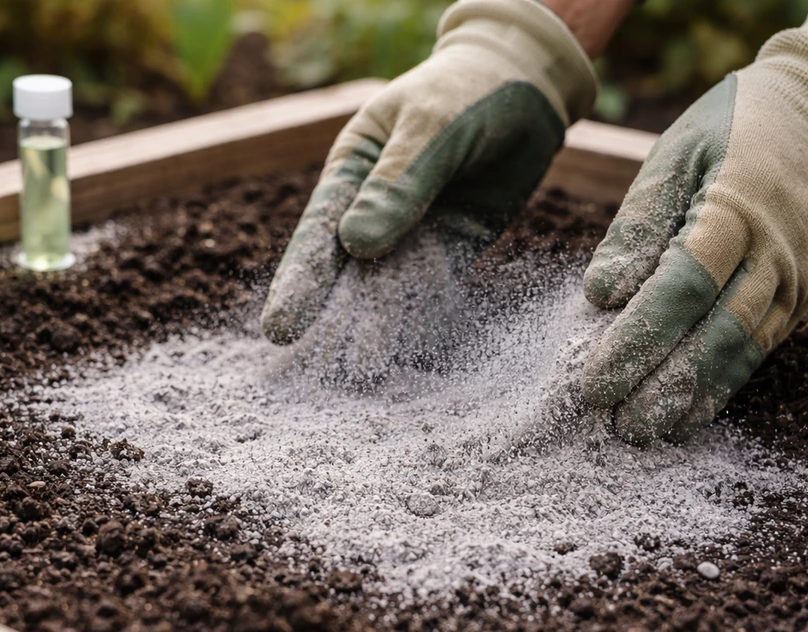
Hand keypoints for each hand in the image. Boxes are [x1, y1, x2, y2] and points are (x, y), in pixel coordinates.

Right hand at [260, 0, 596, 345]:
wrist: (526, 81)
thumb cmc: (464, 90)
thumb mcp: (430, 126)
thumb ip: (399, 184)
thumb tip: (357, 246)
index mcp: (350, 172)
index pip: (318, 235)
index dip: (300, 283)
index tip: (280, 329)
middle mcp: (373, 209)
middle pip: (347, 272)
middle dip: (330, 321)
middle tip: (308, 372)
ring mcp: (414, 232)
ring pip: (391, 287)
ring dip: (377, 328)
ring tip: (360, 374)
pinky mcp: (454, 248)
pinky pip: (435, 287)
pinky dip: (422, 318)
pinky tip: (408, 353)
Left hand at [581, 0, 807, 444]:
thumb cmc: (726, 133)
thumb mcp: (672, 159)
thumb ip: (636, 228)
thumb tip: (600, 295)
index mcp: (734, 210)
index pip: (682, 288)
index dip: (638, 339)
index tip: (596, 381)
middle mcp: (774, 251)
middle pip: (717, 331)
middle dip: (664, 385)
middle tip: (616, 425)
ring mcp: (795, 277)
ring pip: (742, 349)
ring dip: (693, 397)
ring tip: (645, 432)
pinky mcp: (800, 295)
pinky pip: (759, 348)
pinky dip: (722, 384)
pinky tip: (687, 415)